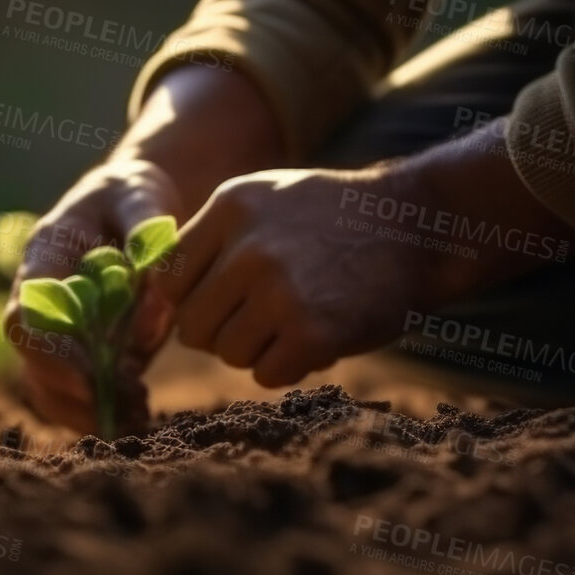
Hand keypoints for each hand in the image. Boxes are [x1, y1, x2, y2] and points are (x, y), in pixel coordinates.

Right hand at [3, 158, 182, 433]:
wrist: (136, 202)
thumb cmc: (136, 194)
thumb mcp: (145, 199)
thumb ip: (147, 248)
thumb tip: (144, 324)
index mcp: (44, 256)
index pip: (25, 315)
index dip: (50, 352)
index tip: (92, 375)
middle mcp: (39, 297)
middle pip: (31, 360)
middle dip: (75, 390)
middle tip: (131, 400)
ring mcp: (56, 327)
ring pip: (45, 386)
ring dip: (87, 410)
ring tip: (140, 413)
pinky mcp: (79, 349)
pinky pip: (70, 395)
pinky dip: (100, 413)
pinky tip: (140, 412)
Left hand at [162, 122, 574, 385]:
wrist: (420, 228)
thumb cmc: (336, 221)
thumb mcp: (267, 199)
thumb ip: (211, 238)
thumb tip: (154, 296)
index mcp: (229, 208)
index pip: (169, 280)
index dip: (193, 300)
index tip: (224, 303)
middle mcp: (247, 246)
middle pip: (192, 325)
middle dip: (223, 332)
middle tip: (265, 318)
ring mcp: (279, 289)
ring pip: (227, 353)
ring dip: (259, 349)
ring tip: (298, 319)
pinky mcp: (312, 330)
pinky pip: (267, 374)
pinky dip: (290, 367)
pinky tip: (317, 338)